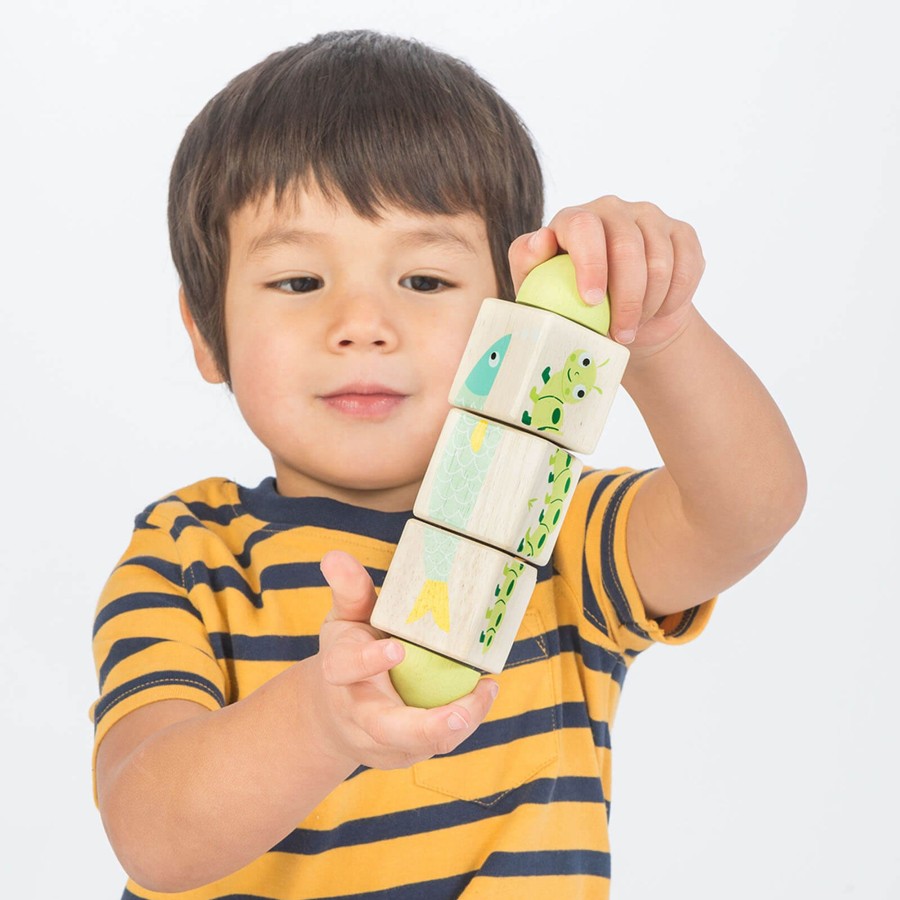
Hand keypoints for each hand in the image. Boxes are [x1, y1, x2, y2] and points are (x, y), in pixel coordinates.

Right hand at [312, 550, 497, 769]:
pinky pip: (434, 745)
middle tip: (460, 714)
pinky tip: (483, 696)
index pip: (346, 668)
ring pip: (418, 743)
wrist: (330, 715)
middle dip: (425, 726)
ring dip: (456, 724)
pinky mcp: (403, 753)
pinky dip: (461, 724)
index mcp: (338, 672)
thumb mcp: (345, 619)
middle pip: (385, 728)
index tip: (396, 648)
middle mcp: (357, 713)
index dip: (369, 661)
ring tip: (486, 692)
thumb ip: (349, 590)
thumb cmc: (347, 653)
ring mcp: (380, 741)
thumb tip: (335, 555)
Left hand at [508, 196, 704, 354]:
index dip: (591, 263)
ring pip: (660, 262)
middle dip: (626, 298)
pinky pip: (687, 267)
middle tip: (620, 334)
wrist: (621, 320)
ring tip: (632, 328)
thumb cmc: (570, 305)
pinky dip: (673, 299)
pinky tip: (657, 313)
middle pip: (627, 246)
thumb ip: (527, 261)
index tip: (592, 302)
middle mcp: (612, 210)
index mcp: (575, 219)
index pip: (583, 227)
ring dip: (648, 305)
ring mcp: (650, 218)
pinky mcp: (681, 233)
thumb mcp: (537, 288)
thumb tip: (540, 241)